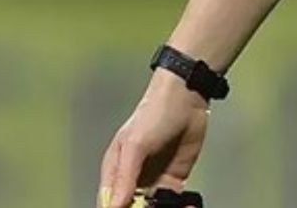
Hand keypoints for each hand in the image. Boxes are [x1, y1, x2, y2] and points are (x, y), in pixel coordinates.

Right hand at [98, 71, 209, 207]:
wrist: (186, 100)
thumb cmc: (153, 116)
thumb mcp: (135, 145)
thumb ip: (125, 177)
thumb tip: (116, 205)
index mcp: (115, 172)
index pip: (110, 203)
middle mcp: (133, 180)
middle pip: (132, 207)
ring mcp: (154, 180)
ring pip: (153, 207)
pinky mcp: (174, 179)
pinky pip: (173, 201)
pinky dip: (178, 207)